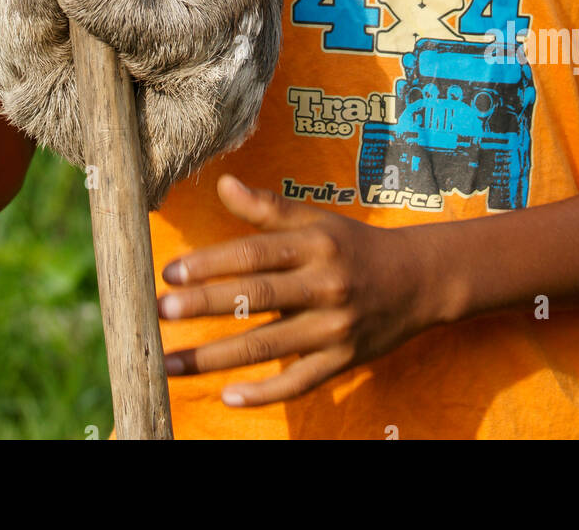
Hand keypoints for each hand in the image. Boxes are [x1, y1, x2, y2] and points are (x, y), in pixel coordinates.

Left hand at [158, 174, 439, 405]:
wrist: (418, 280)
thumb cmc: (353, 245)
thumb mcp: (316, 218)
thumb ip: (267, 207)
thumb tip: (222, 182)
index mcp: (314, 244)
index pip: (255, 254)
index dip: (210, 263)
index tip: (169, 271)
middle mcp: (324, 284)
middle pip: (256, 298)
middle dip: (204, 306)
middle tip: (160, 311)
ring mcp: (334, 328)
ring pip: (267, 346)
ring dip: (214, 357)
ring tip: (169, 363)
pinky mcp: (343, 361)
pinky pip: (299, 382)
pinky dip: (264, 393)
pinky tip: (228, 396)